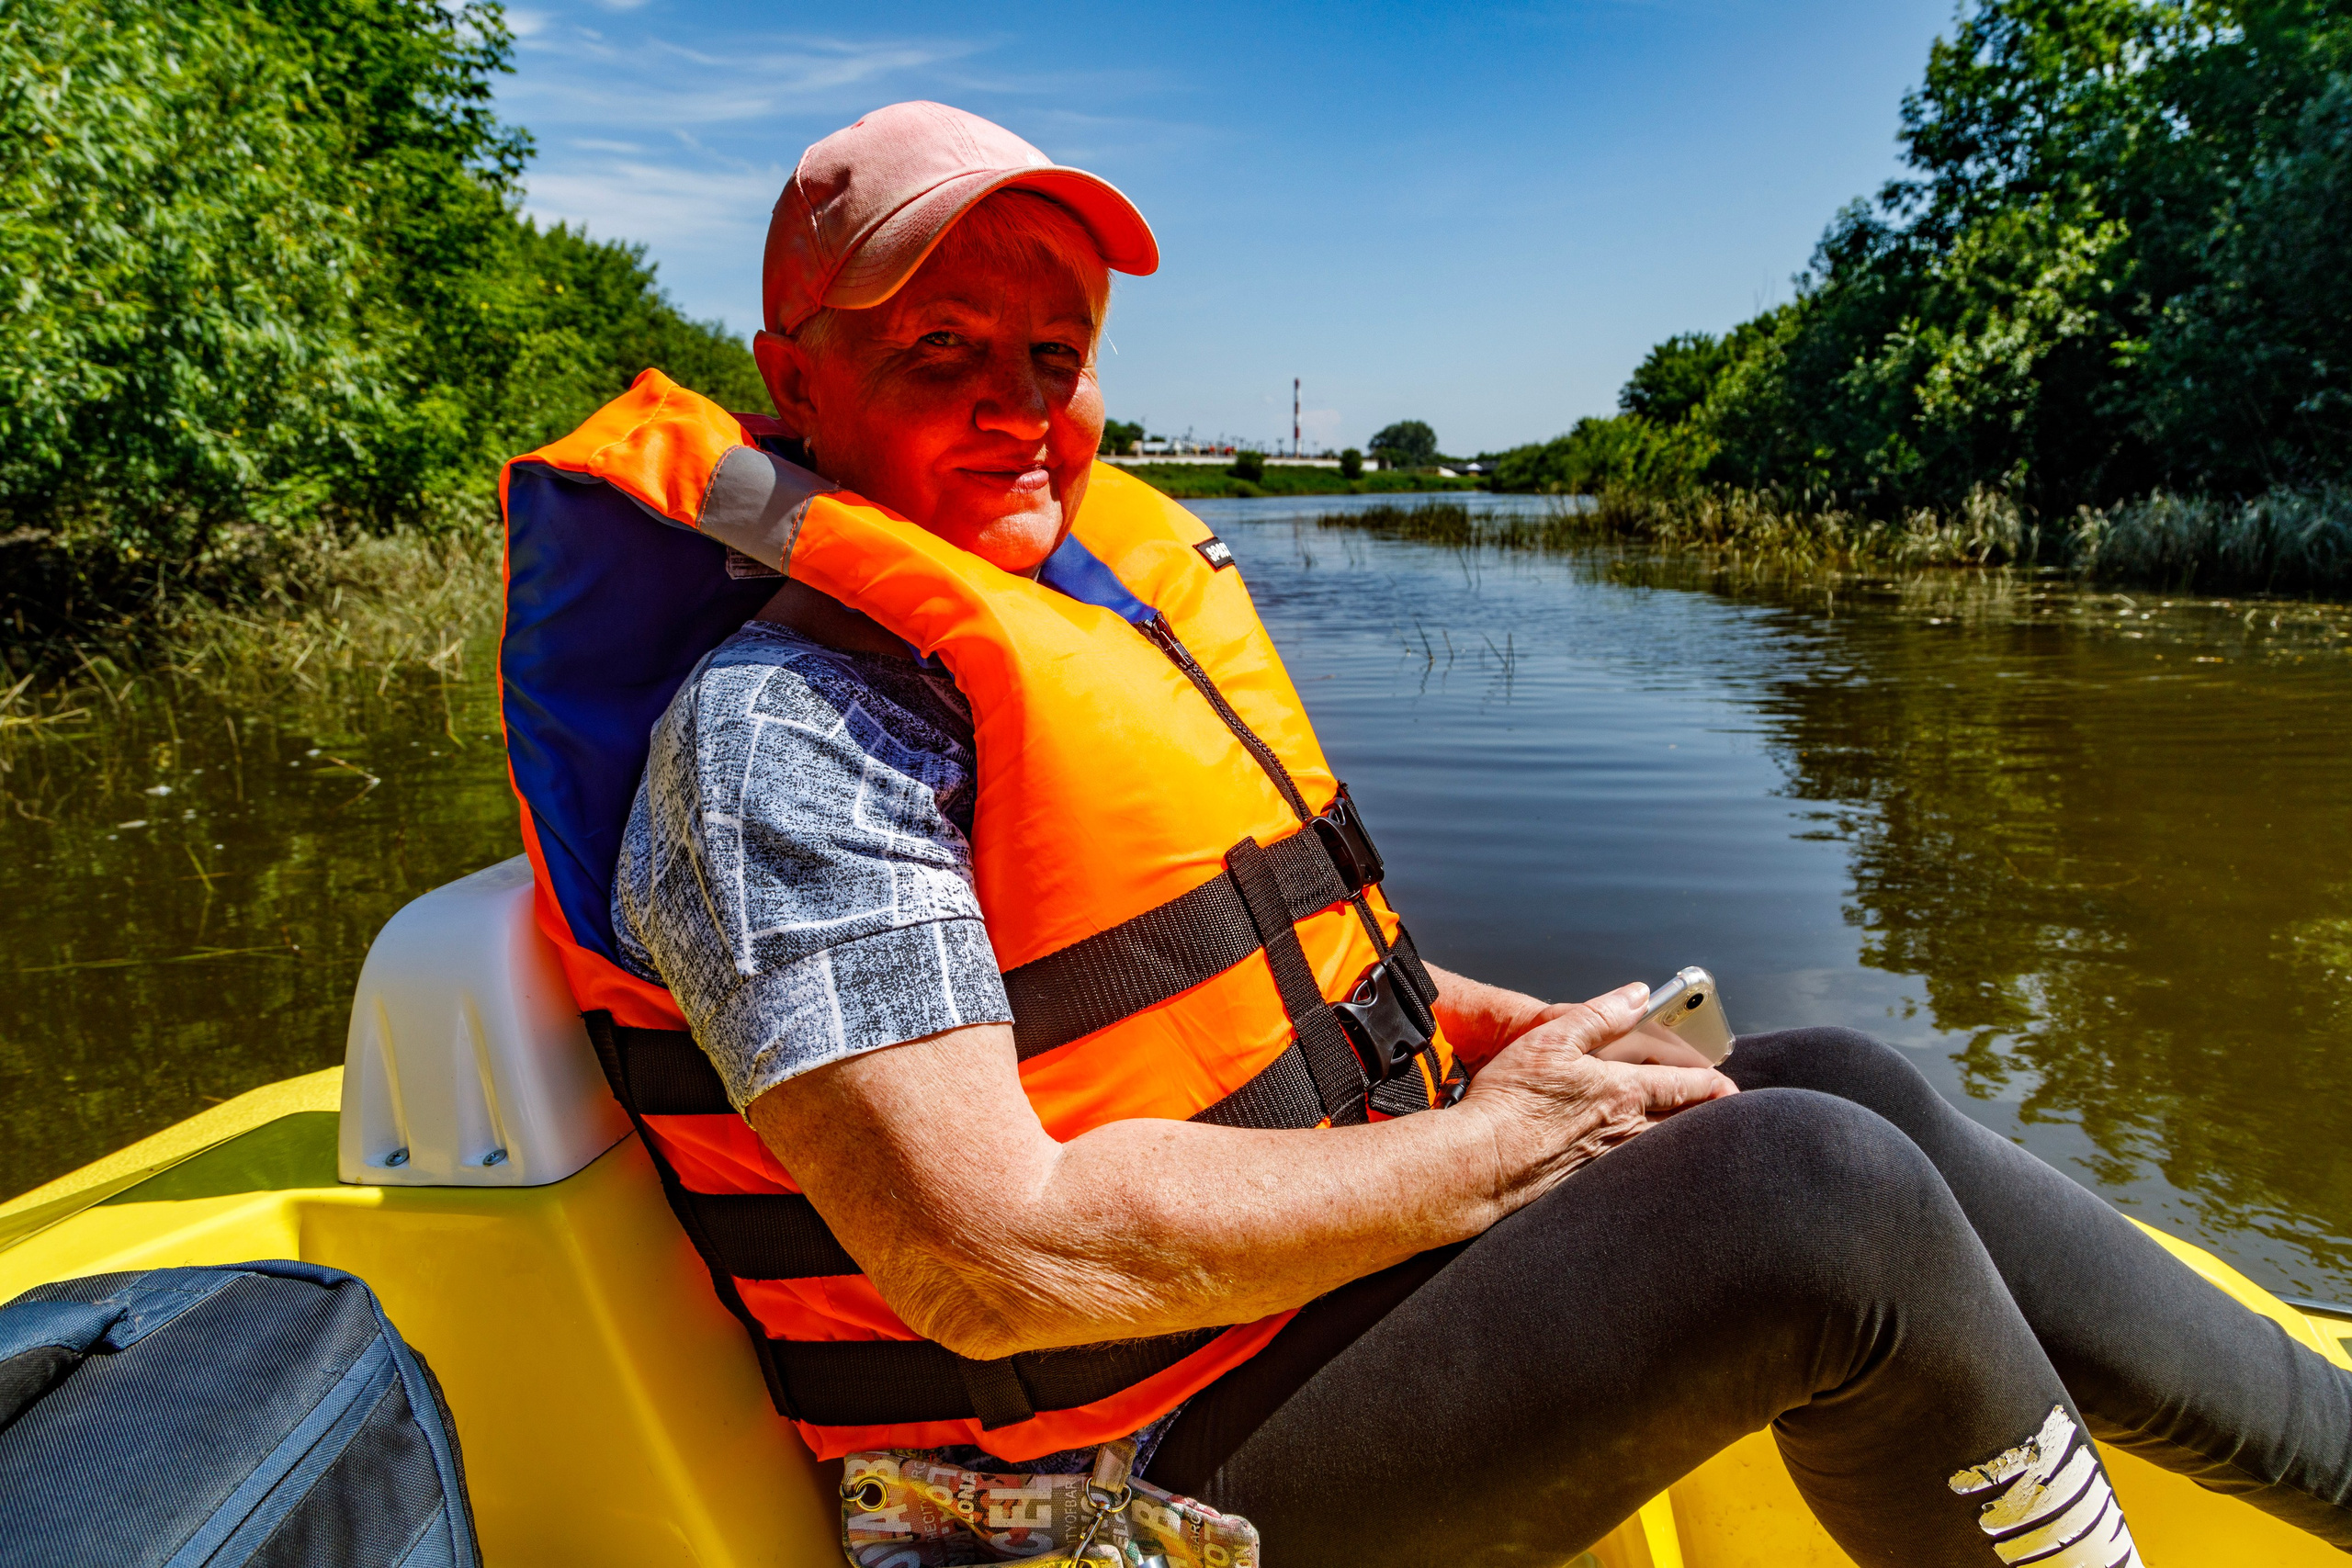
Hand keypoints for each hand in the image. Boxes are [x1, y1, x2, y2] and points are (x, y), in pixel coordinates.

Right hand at [1458, 982, 1738, 1201]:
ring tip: (1684, 1132)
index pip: (1683, 1086)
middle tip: (1720, 1109)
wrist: (1481, 1164)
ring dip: (1676, 1139)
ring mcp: (1608, 1162)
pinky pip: (1630, 1169)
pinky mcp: (1585, 1183)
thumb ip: (1599, 1016)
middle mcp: (1625, 1131)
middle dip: (1703, 1115)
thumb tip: (1637, 995)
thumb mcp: (1553, 1038)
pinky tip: (1634, 1161)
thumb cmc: (1513, 1100)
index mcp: (1623, 1092)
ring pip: (1658, 1148)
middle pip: (1681, 1124)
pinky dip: (1644, 1161)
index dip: (1709, 1082)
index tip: (1727, 1084)